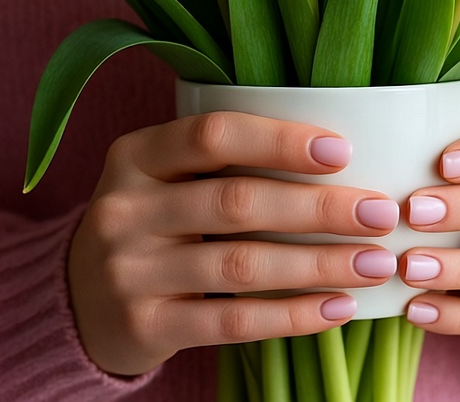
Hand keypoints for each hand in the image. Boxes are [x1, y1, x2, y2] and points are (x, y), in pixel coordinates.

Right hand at [68, 111, 400, 374]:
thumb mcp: (167, 176)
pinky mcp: (145, 325)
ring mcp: (130, 270)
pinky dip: (292, 315)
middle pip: (237, 201)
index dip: (280, 141)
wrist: (79, 297)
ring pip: (242, 265)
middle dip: (318, 208)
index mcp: (137, 154)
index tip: (342, 151)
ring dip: (318, 264)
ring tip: (375, 263)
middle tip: (380, 213)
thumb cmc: (153, 219)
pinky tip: (338, 308)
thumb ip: (226, 159)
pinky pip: (231, 322)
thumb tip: (340, 156)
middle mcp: (126, 207)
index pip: (214, 134)